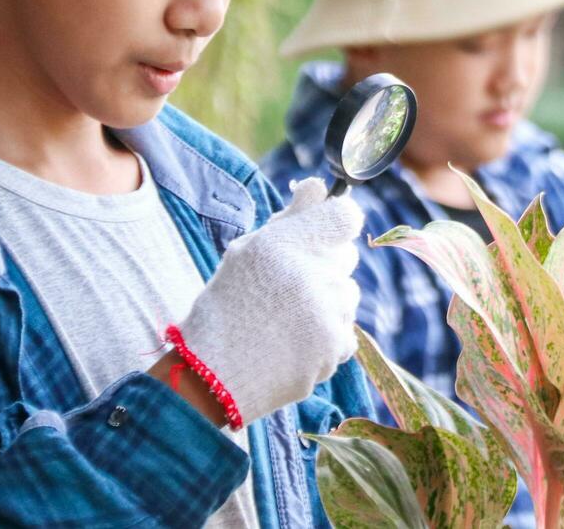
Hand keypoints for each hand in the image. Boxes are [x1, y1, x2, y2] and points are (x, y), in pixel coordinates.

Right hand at [172, 178, 362, 425]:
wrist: (214, 376)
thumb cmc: (228, 307)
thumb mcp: (248, 252)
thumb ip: (290, 217)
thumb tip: (318, 186)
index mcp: (283, 245)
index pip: (345, 215)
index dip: (339, 220)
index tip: (328, 229)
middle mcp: (310, 275)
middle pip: (347, 254)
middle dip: (327, 263)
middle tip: (292, 284)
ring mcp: (326, 313)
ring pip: (349, 294)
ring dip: (328, 301)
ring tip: (288, 319)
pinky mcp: (335, 346)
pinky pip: (346, 330)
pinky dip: (327, 336)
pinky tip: (295, 343)